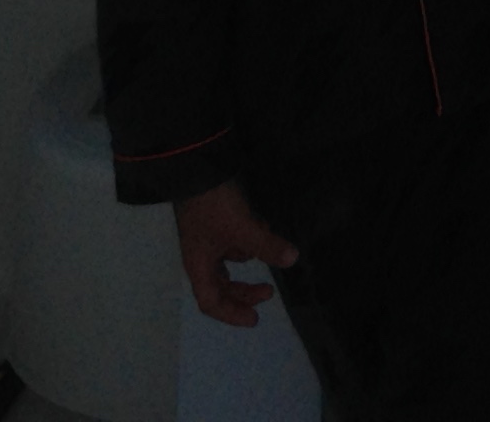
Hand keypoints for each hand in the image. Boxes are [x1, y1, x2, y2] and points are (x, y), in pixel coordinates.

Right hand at [172, 179, 296, 326]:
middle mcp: (201, 257)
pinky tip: (263, 228)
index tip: (254, 319)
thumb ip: (266, 245)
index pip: (211, 302)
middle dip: (244, 292)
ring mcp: (207, 239)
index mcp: (199, 265)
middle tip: (269, 292)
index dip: (231, 314)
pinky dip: (248, 242)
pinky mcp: (215, 223)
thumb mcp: (242, 228)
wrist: (197, 170)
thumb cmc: (214, 207)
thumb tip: (291, 260)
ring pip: (228, 263)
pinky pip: (233, 242)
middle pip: (220, 285)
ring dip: (249, 262)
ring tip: (271, 253)